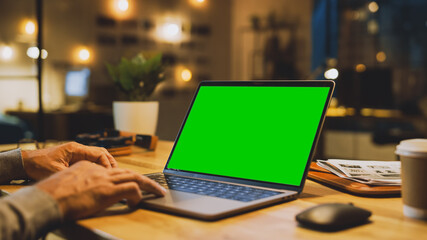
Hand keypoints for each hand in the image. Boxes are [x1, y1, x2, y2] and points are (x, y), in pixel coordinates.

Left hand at [21, 142, 116, 179]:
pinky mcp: (73, 158)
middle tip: (116, 174)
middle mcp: (77, 149)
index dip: (107, 164)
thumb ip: (73, 174)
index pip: (99, 153)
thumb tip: (88, 181)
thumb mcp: (56, 171)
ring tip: (110, 175)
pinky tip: (98, 175)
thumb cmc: (38, 165)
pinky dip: (97, 166)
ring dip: (104, 164)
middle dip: (110, 163)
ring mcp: (76, 153)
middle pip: (101, 152)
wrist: (25, 162)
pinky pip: (90, 160)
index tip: (110, 174)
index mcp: (75, 149)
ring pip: (97, 156)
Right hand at [36, 161, 165, 220]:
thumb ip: (78, 185)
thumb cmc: (50, 196)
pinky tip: (139, 202)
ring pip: (135, 177)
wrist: (45, 200)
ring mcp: (104, 180)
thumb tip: (84, 194)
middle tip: (156, 185)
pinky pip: (131, 189)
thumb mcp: (65, 185)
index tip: (132, 183)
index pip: (113, 171)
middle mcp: (99, 171)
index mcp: (88, 167)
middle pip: (128, 172)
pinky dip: (139, 195)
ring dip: (149, 185)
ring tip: (158, 192)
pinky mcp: (107, 191)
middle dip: (144, 179)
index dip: (125, 177)